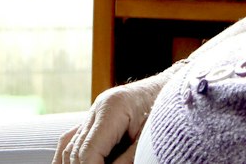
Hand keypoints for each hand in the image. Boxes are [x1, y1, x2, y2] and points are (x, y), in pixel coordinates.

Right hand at [54, 69, 173, 163]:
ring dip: (74, 163)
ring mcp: (94, 112)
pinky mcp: (96, 119)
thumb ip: (128, 159)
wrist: (175, 89)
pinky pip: (72, 140)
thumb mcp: (151, 138)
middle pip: (77, 149)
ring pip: (70, 145)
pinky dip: (70, 156)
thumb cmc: (168, 111)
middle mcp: (98, 108)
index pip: (89, 150)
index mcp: (112, 108)